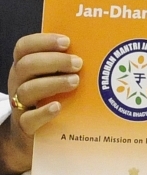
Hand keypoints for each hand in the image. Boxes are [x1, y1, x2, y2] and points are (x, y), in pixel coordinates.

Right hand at [1, 33, 82, 173]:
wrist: (37, 133)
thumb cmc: (53, 97)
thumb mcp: (56, 77)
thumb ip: (68, 64)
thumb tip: (100, 49)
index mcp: (25, 67)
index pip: (24, 47)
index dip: (43, 41)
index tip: (67, 41)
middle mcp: (18, 82)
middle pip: (26, 65)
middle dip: (54, 61)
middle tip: (78, 63)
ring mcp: (20, 104)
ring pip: (27, 90)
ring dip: (53, 83)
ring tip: (75, 82)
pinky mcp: (25, 126)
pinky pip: (29, 118)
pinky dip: (44, 112)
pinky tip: (58, 107)